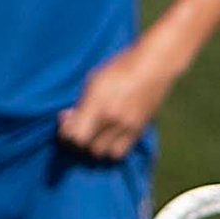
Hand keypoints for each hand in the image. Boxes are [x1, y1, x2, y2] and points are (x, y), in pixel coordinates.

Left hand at [56, 42, 178, 160]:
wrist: (153, 66)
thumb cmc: (119, 68)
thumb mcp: (94, 81)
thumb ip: (82, 104)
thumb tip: (69, 119)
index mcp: (98, 105)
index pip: (76, 136)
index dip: (66, 132)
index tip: (66, 118)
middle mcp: (113, 119)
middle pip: (88, 147)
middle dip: (79, 139)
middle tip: (79, 126)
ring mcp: (128, 127)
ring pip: (104, 153)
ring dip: (96, 146)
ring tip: (94, 133)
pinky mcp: (140, 130)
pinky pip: (121, 152)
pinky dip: (111, 148)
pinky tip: (109, 136)